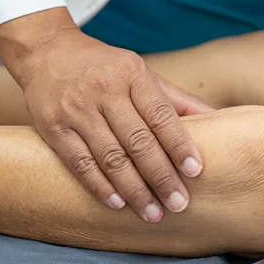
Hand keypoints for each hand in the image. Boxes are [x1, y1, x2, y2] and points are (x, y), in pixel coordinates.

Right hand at [0, 8, 213, 222]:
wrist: (45, 50)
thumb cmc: (103, 66)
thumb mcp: (140, 72)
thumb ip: (175, 99)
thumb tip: (218, 119)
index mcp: (131, 74)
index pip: (160, 114)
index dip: (179, 144)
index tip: (195, 171)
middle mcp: (104, 90)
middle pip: (138, 141)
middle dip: (161, 176)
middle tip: (179, 204)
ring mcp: (76, 109)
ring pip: (110, 156)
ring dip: (134, 189)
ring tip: (153, 213)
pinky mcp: (52, 126)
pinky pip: (79, 162)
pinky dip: (100, 186)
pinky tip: (118, 204)